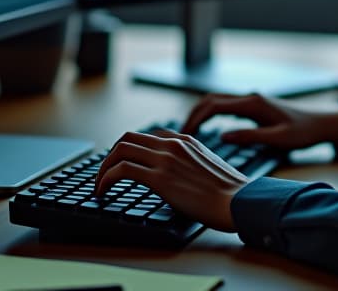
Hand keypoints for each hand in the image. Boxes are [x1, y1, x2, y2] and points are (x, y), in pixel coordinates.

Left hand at [93, 129, 247, 231]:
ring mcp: (166, 158)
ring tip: (99, 184)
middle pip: (128, 138)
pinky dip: (106, 179)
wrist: (238, 201)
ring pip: (121, 149)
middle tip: (104, 173)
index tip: (121, 163)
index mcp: (185, 140)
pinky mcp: (160, 177)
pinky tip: (102, 191)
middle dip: (111, 155)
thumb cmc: (228, 193)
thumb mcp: (207, 167)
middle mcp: (173, 144)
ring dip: (104, 167)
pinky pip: (122, 170)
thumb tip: (176, 176)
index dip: (129, 149)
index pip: (147, 136)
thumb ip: (189, 163)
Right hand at [181, 92, 337, 150]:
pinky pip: (225, 107)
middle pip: (210, 100)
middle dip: (192, 114)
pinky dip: (210, 115)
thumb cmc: (302, 133)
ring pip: (216, 101)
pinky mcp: (252, 106)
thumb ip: (250, 137)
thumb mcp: (278, 139)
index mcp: (253, 103)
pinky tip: (205, 130)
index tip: (184, 135)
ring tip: (187, 133)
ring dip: (200, 113)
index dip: (196, 118)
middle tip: (179, 136)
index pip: (214, 106)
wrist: (320, 124)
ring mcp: (250, 101)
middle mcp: (249, 98)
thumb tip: (222, 136)